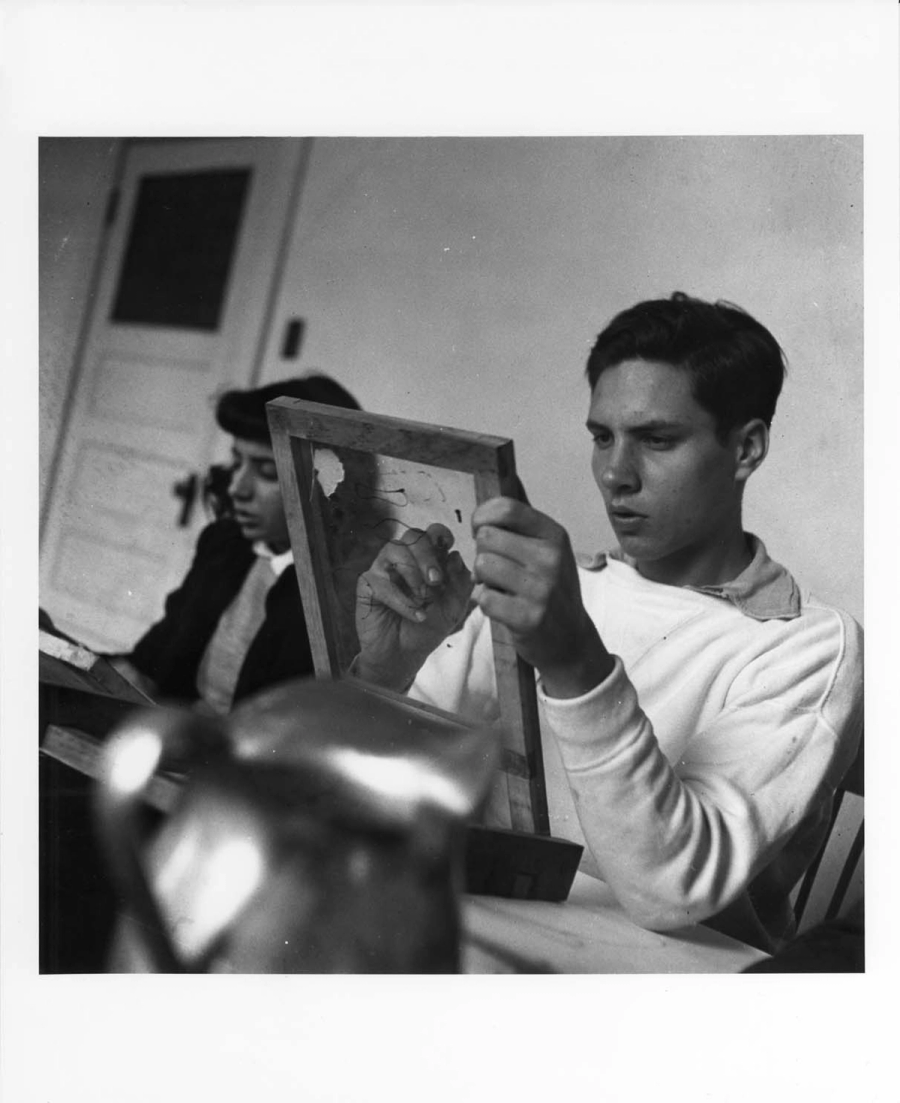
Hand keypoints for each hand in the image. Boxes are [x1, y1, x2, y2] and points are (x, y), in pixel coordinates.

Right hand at [355, 523, 473, 689]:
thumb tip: (456, 555)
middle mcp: (404, 559)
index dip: (441, 535)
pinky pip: (382, 581)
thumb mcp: (453, 608)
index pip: (432, 532)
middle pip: (413, 535)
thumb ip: (460, 583)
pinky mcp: (367, 584)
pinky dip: (402, 600)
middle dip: (427, 555)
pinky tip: (415, 615)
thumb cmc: (428, 628)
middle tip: (436, 581)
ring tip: (423, 599)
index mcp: (427, 559)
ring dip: (413, 573)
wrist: (404, 655)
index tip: (449, 552)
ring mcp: (384, 569)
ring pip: (394, 549)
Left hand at [471, 498, 613, 697]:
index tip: (482, 530)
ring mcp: (541, 588)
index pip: (504, 508)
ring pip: (481, 566)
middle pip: (486, 538)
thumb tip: (509, 475)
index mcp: (554, 534)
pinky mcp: (528, 617)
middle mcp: (550, 557)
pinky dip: (484, 603)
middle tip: (498, 570)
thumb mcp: (549, 549)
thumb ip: (524, 520)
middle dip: (483, 553)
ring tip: (501, 588)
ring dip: (481, 580)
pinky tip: (502, 607)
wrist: (571, 640)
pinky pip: (482, 597)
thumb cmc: (551, 589)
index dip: (482, 517)